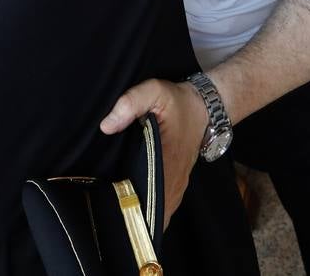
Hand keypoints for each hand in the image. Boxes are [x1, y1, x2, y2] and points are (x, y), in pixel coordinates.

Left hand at [100, 79, 207, 225]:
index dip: (128, 208)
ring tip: (115, 212)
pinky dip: (148, 211)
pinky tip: (131, 207)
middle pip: (151, 213)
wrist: (203, 108)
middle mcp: (174, 180)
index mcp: (167, 162)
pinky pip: (163, 206)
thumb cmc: (177, 102)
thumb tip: (107, 126)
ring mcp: (177, 185)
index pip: (147, 197)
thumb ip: (131, 103)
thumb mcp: (155, 92)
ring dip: (140, 216)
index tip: (109, 206)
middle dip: (129, 217)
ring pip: (158, 213)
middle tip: (106, 210)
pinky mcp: (176, 184)